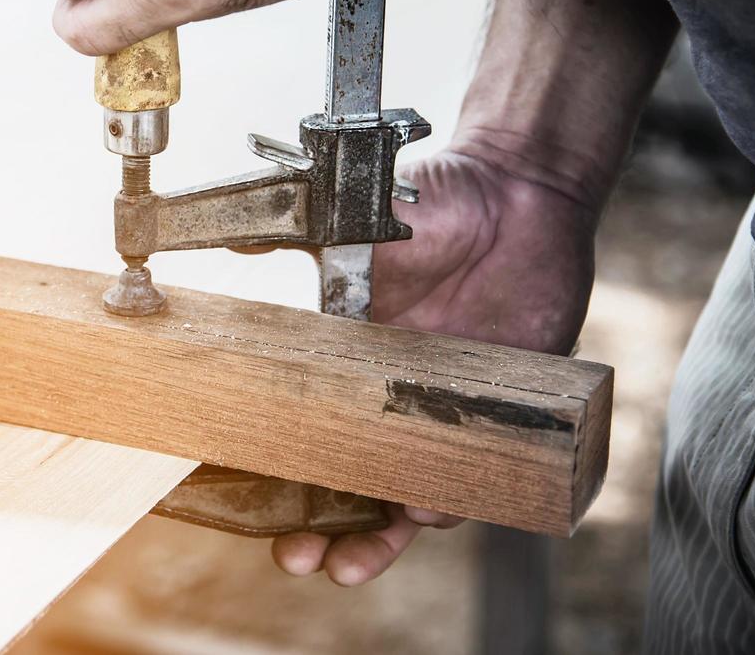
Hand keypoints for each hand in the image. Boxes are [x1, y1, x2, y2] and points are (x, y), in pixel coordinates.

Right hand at [272, 145, 597, 583]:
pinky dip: (450, 501)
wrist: (521, 192)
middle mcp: (391, 396)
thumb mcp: (356, 222)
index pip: (303, 429)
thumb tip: (233, 238)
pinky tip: (425, 511)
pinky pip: (477, 478)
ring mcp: (446, 410)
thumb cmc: (437, 204)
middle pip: (349, 482)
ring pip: (407, 496)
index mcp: (347, 359)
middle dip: (319, 531)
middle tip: (295, 556)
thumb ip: (295, 238)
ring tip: (351, 561)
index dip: (275, 471)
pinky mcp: (505, 414)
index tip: (244, 503)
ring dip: (378, 537)